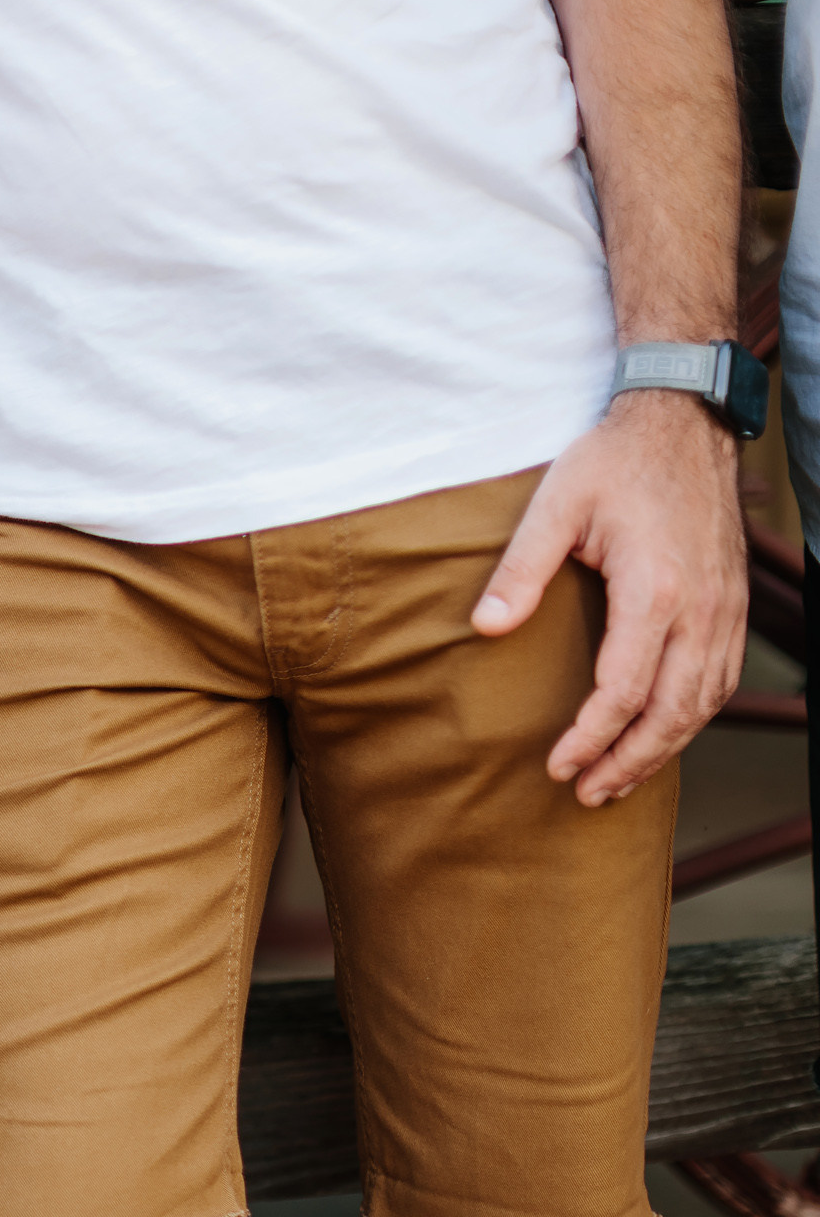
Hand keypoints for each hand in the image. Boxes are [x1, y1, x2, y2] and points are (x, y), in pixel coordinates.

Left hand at [471, 391, 745, 805]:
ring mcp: (724, 607)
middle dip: (629, 762)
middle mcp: (701, 608)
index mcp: (654, 591)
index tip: (556, 767)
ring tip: (619, 780)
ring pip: (705, 702)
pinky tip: (660, 734)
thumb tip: (485, 627)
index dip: (590, 738)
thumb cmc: (613, 461)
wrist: (680, 421)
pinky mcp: (731, 602)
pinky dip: (692, 716)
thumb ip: (519, 571)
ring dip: (664, 749)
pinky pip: (721, 677)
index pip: (622, 691)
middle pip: (672, 712)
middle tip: (587, 795)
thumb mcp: (554, 505)